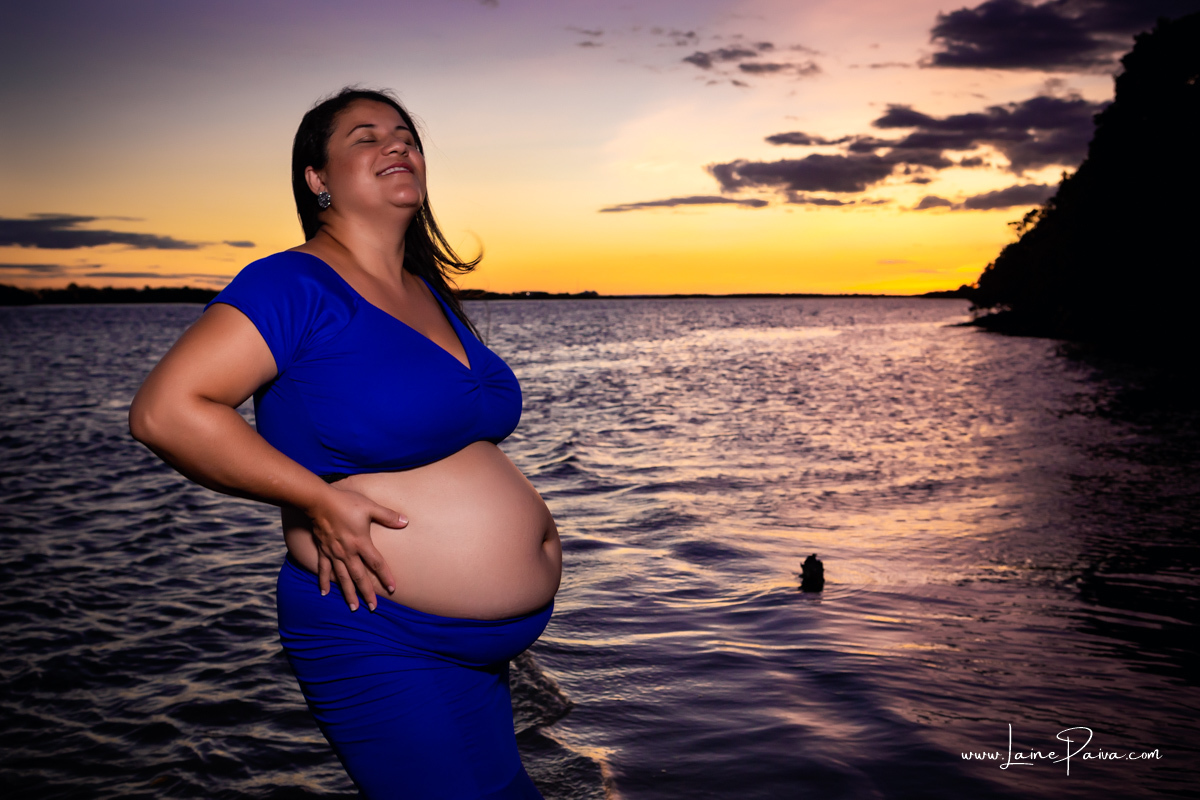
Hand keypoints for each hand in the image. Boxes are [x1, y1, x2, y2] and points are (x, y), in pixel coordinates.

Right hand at [305, 485, 406, 610]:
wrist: (318, 501)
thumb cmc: (345, 502)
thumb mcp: (370, 507)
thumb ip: (388, 516)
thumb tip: (406, 521)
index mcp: (360, 542)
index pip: (376, 563)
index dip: (385, 576)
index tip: (392, 589)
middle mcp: (347, 552)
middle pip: (359, 576)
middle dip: (367, 593)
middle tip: (373, 608)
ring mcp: (334, 553)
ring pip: (342, 578)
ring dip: (348, 593)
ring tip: (353, 607)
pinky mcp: (323, 551)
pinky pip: (323, 569)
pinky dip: (323, 581)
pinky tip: (324, 593)